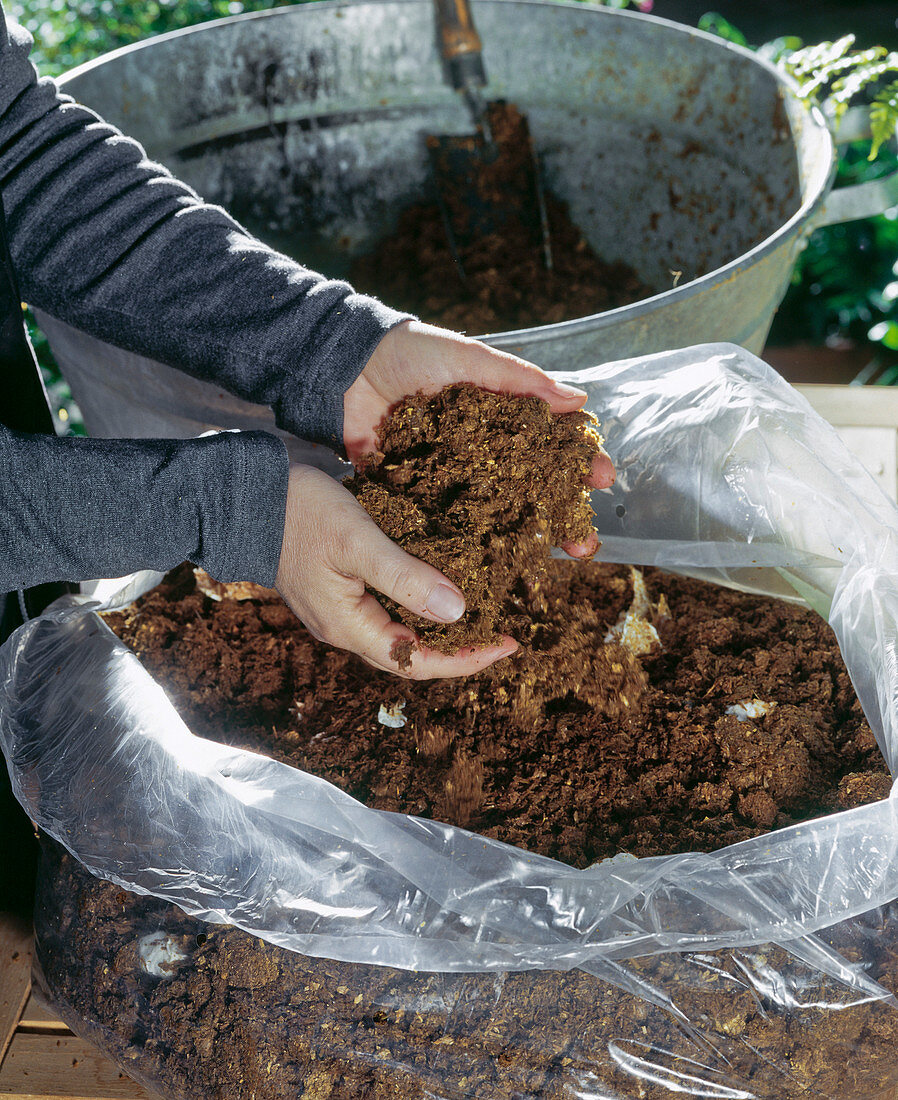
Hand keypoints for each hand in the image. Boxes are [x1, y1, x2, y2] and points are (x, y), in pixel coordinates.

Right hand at [275, 465, 518, 679]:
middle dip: (461, 646)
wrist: (244, 496)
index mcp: (350, 626)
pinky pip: (389, 606)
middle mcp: (345, 627)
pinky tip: (441, 583)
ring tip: (483, 610)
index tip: (508, 643)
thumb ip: (405, 577)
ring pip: (402, 630)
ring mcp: (340, 608)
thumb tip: (458, 612)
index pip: (418, 661)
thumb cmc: (299, 514)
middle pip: (412, 653)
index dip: (466, 658)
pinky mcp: (339, 585)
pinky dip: (421, 602)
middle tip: (504, 629)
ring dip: (442, 626)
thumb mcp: (358, 541)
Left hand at [345, 320, 614, 555]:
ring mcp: (450, 476)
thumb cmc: (411, 351)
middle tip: (584, 541)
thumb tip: (578, 399)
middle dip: (561, 515)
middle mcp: (481, 451)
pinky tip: (488, 565)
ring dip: (523, 538)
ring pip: (495, 513)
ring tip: (549, 559)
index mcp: (500, 416)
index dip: (579, 461)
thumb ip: (519, 380)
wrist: (346, 366)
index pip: (550, 442)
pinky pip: (445, 522)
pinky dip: (466, 543)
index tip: (603, 479)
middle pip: (530, 488)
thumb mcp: (469, 359)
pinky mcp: (415, 492)